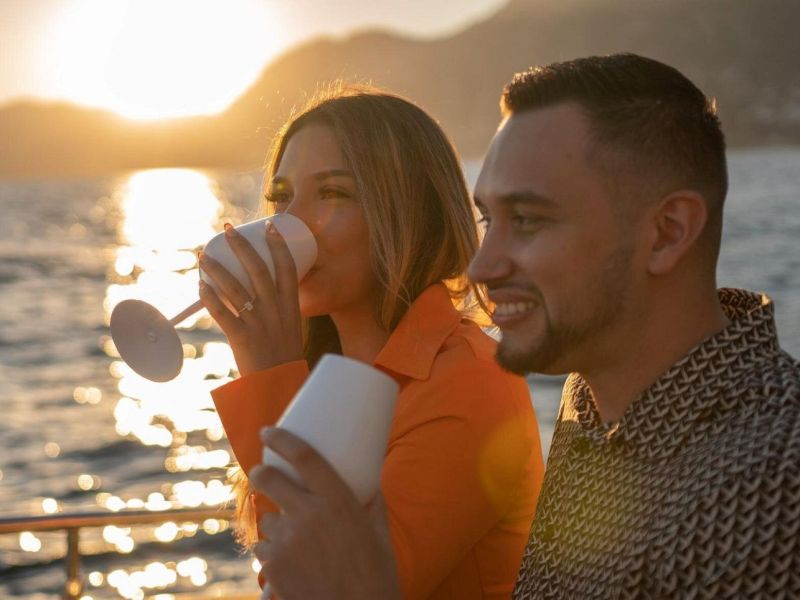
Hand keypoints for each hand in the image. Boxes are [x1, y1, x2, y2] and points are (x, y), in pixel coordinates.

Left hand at [198, 222, 303, 375]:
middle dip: (242, 246)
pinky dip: (210, 299)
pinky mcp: (242, 339)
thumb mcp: (289, 328)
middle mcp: (276, 311)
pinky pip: (223, 314)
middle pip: (258, 270)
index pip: (287, 267)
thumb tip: (258, 291)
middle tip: (228, 230)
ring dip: (217, 269)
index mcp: (291, 306)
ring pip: (235, 288)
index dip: (278, 244)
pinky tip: (200, 287)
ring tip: (203, 256)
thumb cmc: (283, 358)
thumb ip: (277, 309)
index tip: (269, 225)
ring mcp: (259, 324)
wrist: (279, 388)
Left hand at [250, 428, 400, 599]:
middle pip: (268, 479)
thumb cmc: (377, 573)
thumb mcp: (379, 531)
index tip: (267, 431)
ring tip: (298, 544)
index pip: (304, 456)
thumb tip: (368, 479)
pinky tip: (293, 566)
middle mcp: (309, 516)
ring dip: (276, 527)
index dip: (281, 438)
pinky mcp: (274, 568)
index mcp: (338, 501)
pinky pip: (264, 551)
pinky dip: (274, 555)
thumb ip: (370, 501)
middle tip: (261, 473)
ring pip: (267, 522)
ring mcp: (288, 542)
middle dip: (260, 472)